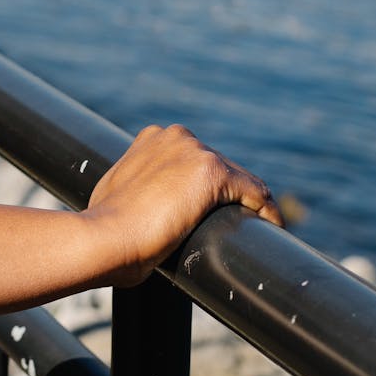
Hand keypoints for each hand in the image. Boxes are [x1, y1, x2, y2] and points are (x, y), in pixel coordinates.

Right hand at [85, 124, 283, 286]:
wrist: (103, 238)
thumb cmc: (102, 228)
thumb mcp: (115, 195)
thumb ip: (135, 188)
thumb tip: (140, 208)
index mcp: (153, 139)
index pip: (195, 160)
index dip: (206, 188)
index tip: (212, 211)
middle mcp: (176, 137)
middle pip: (220, 166)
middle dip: (230, 195)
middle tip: (236, 225)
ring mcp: (194, 152)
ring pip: (239, 178)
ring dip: (249, 203)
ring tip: (257, 229)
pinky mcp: (212, 173)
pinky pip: (254, 192)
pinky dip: (266, 210)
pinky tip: (272, 228)